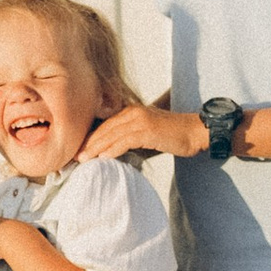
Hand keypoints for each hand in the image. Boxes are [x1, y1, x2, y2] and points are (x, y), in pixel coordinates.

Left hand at [83, 103, 204, 159]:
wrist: (195, 132)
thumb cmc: (173, 136)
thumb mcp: (148, 134)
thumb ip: (131, 139)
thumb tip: (114, 153)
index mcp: (132, 111)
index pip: (106, 124)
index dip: (91, 137)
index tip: (80, 149)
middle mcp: (133, 112)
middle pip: (105, 128)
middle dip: (89, 143)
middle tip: (75, 156)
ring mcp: (140, 120)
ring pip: (112, 134)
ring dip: (96, 148)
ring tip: (84, 159)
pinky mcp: (147, 130)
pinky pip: (125, 140)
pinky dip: (113, 149)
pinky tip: (104, 158)